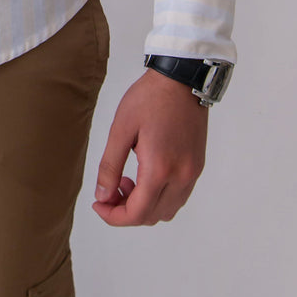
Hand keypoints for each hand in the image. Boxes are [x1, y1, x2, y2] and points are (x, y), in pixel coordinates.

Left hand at [91, 68, 207, 225]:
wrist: (181, 79)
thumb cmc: (149, 98)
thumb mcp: (121, 129)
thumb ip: (110, 166)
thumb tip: (102, 196)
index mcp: (160, 168)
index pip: (137, 213)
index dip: (114, 217)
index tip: (98, 205)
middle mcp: (181, 177)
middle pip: (152, 216)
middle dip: (127, 210)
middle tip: (111, 189)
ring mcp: (192, 173)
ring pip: (167, 210)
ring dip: (145, 205)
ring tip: (128, 180)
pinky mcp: (197, 166)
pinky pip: (178, 196)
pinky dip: (160, 196)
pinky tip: (146, 174)